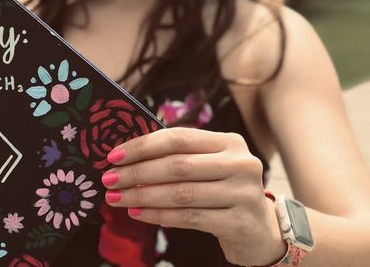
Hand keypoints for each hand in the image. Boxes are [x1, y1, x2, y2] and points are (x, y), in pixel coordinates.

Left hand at [102, 127, 286, 266]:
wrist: (261, 230)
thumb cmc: (223, 191)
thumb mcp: (209, 166)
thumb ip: (178, 156)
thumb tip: (126, 156)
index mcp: (229, 142)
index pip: (178, 138)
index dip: (143, 146)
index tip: (113, 156)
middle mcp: (240, 164)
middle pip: (177, 165)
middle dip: (136, 172)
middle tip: (108, 179)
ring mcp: (243, 193)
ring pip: (180, 193)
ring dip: (142, 196)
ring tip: (116, 198)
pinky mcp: (240, 222)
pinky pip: (189, 218)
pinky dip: (158, 215)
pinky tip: (138, 213)